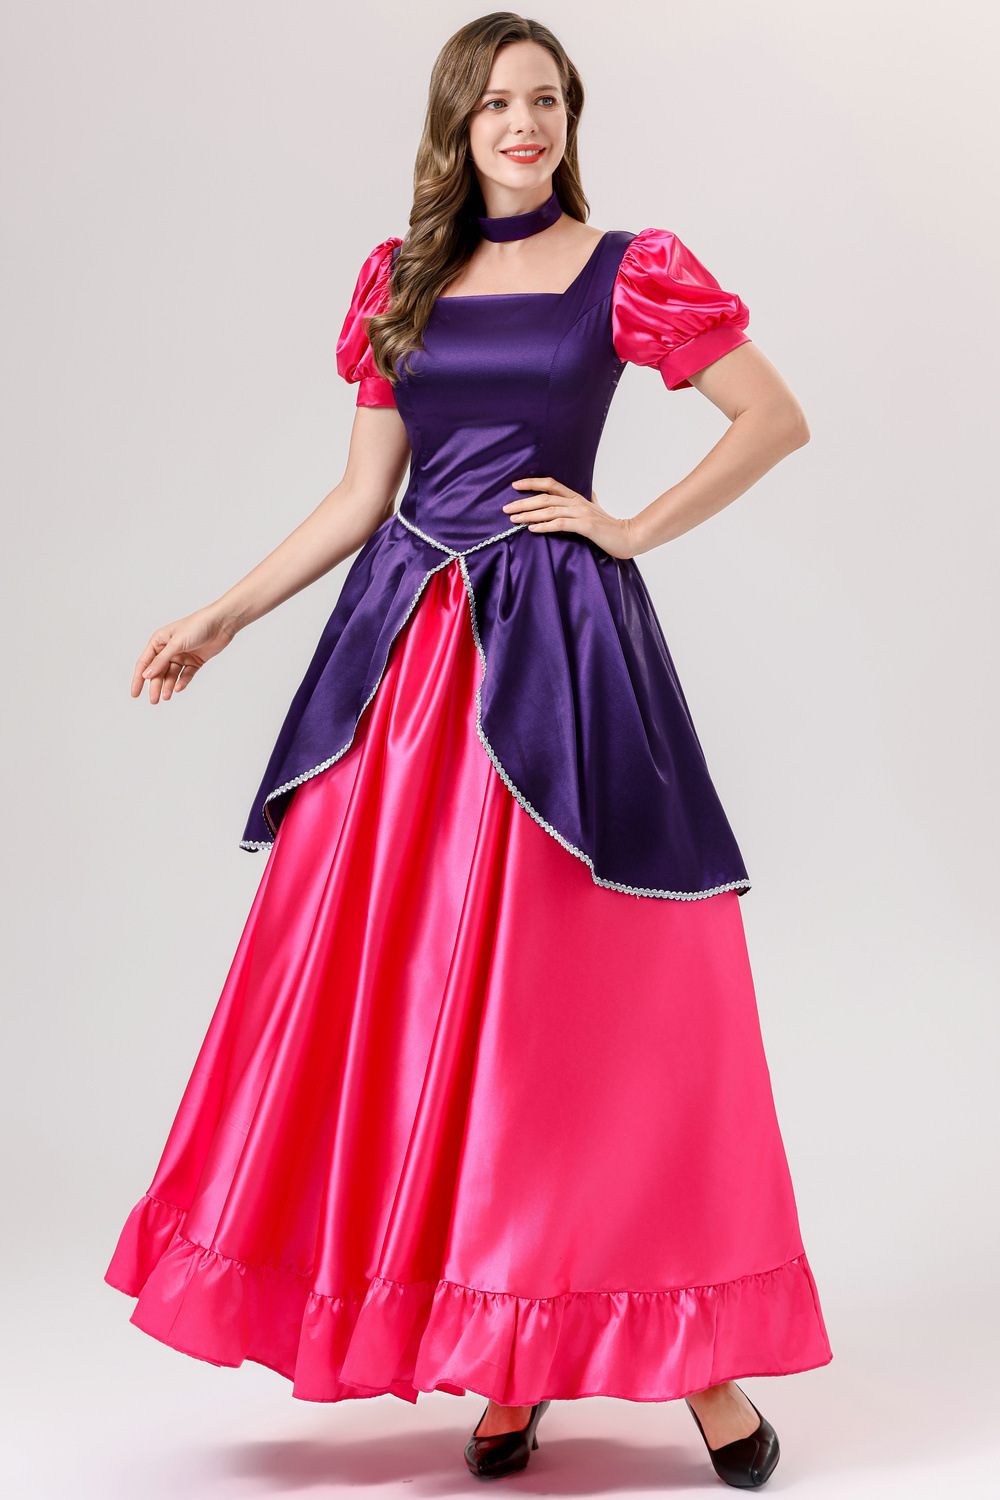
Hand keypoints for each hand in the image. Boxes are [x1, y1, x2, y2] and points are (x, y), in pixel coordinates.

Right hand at [132, 607, 237, 703]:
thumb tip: (146, 674)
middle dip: (155, 686)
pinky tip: (179, 688)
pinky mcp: (195, 661)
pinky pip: (186, 674)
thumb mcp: (176, 644)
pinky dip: (182, 682)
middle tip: (154, 700)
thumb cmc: (197, 626)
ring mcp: (182, 655)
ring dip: (168, 686)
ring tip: (166, 697)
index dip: (139, 678)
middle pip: (158, 671)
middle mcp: (169, 649)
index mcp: (159, 641)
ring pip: (172, 675)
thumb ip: (161, 660)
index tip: (135, 693)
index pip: (145, 662)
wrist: (222, 623)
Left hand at [503, 476, 638, 558]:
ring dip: (529, 515)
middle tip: (506, 508)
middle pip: (545, 498)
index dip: (532, 483)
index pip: (551, 484)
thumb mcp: (597, 510)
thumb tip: (590, 494)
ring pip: (550, 511)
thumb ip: (590, 502)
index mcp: (577, 497)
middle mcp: (577, 502)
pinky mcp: (585, 526)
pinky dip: (544, 526)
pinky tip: (532, 529)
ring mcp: (581, 513)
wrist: (628, 537)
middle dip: (523, 502)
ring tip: (514, 519)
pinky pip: (560, 525)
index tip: (515, 485)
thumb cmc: (611, 527)